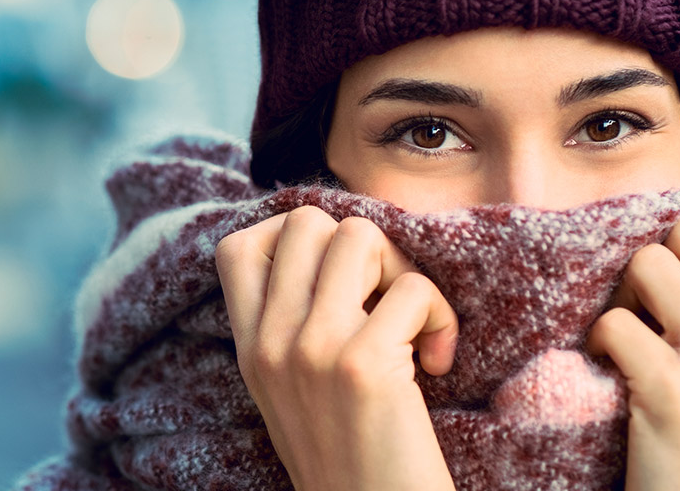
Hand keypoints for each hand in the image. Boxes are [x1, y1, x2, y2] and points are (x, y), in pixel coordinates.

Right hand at [215, 206, 458, 490]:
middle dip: (362, 246)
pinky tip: (437, 362)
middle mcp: (271, 343)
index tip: (336, 278)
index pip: (239, 247)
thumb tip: (336, 248)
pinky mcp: (364, 364)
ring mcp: (313, 349)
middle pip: (308, 221)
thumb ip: (292, 327)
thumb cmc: (352, 459)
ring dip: (403, 270)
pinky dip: (441, 317)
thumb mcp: (292, 391)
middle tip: (384, 298)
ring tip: (413, 324)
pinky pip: (414, 288)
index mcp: (250, 349)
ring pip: (360, 235)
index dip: (293, 238)